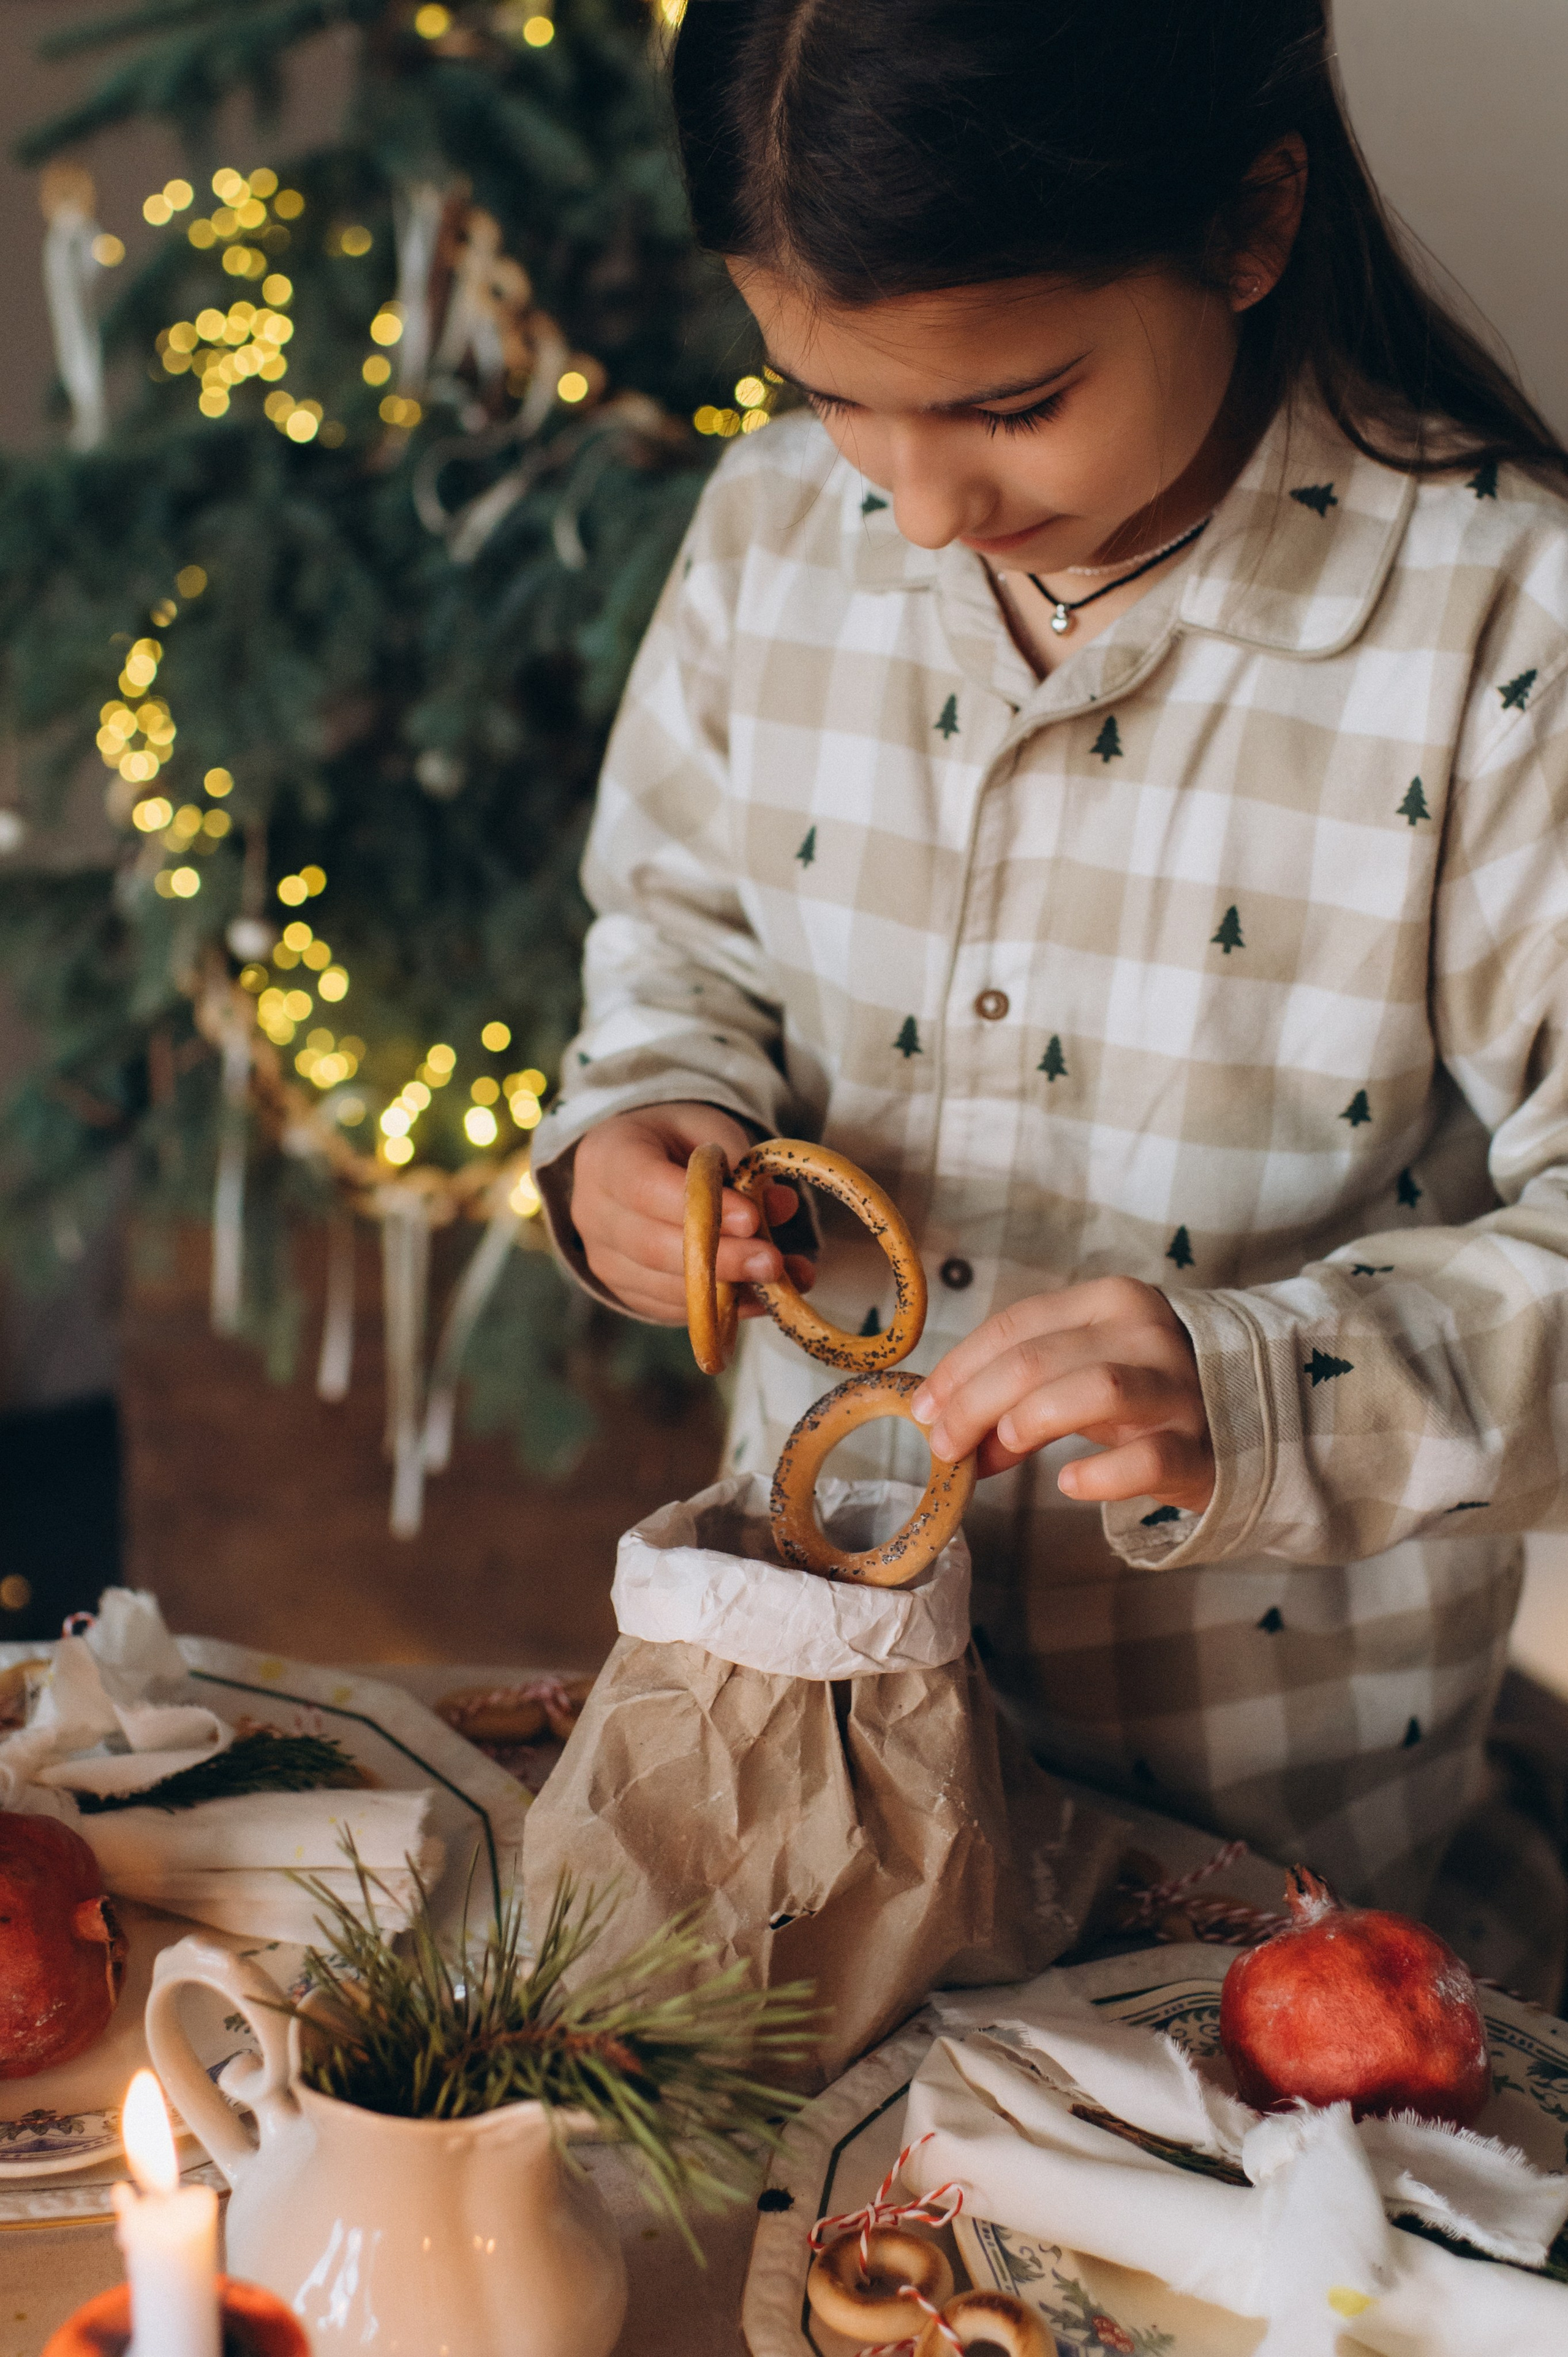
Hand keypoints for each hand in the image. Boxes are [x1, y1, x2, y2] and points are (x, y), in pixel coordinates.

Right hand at [570, 1103, 814, 1324]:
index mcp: (607, 1156)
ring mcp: (603, 1258)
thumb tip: (781, 1206)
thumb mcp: (708, 1133)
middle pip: (651, 1246)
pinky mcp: (624, 1290)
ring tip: (782, 1281)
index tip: (751, 1219)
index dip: (698, 1208)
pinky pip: (671, 1308)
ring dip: (726, 1291)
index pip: (644, 1187)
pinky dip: (720, 1309)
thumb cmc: (676, 1141)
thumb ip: (740, 1165)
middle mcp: (592, 1212)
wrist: (638, 1163)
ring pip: (662, 1287)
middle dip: (720, 1259)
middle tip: (773, 1261)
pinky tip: (762, 1298)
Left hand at [909, 1277, 1213, 1510]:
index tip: (923, 1408)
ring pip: (1095, 1389)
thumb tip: (947, 1427)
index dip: (960, 1368)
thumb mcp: (1081, 1372)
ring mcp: (1179, 1390)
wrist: (1246, 1421)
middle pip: (1039, 1359)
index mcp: (1111, 1301)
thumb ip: (1018, 1389)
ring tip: (999, 1451)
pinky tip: (1069, 1483)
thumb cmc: (1144, 1393)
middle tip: (944, 1446)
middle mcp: (1148, 1335)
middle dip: (975, 1403)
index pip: (1016, 1324)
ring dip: (1030, 1420)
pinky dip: (1099, 1474)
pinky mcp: (1200, 1449)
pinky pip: (1145, 1460)